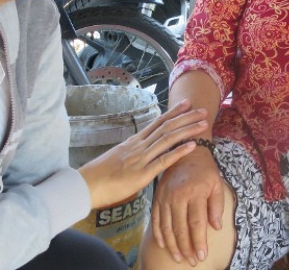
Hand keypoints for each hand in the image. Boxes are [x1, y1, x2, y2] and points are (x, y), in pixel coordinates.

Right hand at [78, 100, 207, 209]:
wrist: (85, 186)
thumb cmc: (98, 176)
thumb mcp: (117, 158)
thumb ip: (132, 153)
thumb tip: (142, 153)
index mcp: (134, 142)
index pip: (157, 123)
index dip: (174, 113)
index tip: (187, 103)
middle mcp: (139, 146)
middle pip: (166, 127)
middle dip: (186, 118)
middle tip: (203, 110)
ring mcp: (141, 159)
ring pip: (168, 140)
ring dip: (187, 130)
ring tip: (203, 124)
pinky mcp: (142, 174)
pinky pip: (164, 161)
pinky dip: (179, 152)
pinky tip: (192, 146)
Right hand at [150, 143, 224, 265]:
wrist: (187, 153)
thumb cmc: (205, 171)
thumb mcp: (217, 184)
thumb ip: (217, 206)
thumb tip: (216, 227)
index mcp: (195, 193)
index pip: (196, 223)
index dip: (199, 241)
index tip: (202, 255)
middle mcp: (178, 197)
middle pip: (180, 229)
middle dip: (186, 248)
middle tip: (192, 261)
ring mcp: (165, 198)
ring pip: (166, 227)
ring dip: (172, 246)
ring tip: (180, 258)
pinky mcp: (157, 198)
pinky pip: (155, 220)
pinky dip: (159, 234)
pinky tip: (163, 245)